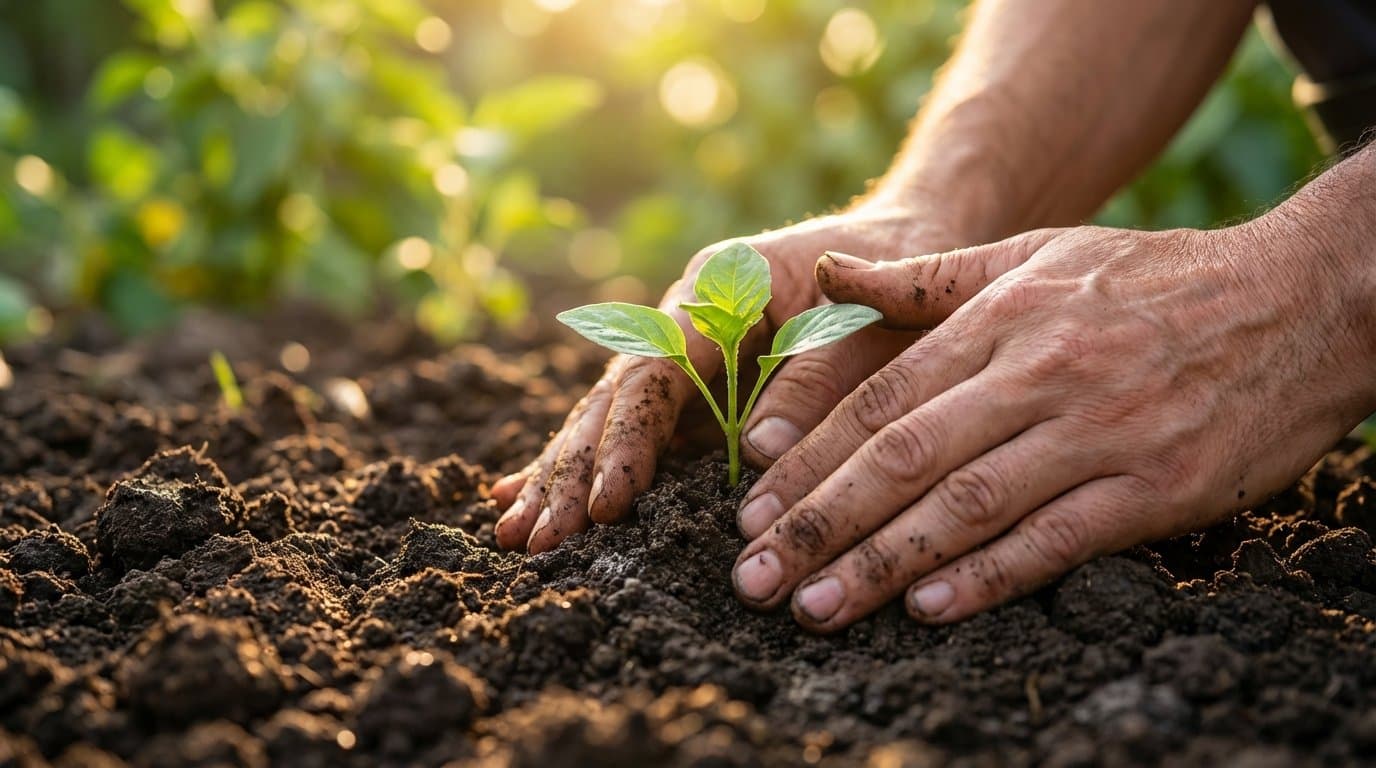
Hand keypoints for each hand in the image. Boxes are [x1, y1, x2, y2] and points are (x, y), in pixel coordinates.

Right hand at [490, 205, 976, 552]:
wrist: (909, 240)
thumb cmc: (896, 274)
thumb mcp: (867, 316)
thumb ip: (816, 374)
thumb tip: (758, 452)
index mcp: (717, 291)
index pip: (655, 372)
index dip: (627, 440)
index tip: (609, 503)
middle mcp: (685, 322)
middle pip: (613, 399)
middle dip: (573, 470)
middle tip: (535, 539)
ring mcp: (685, 358)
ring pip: (609, 420)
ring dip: (565, 477)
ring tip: (518, 536)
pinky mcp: (697, 391)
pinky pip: (635, 434)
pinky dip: (589, 467)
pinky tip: (527, 496)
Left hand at [732, 217, 1375, 629]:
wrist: (1303, 296)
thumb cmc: (1157, 278)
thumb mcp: (1039, 253)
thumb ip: (929, 277)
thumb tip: (830, 276)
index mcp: (1001, 320)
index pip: (880, 400)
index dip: (809, 462)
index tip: (750, 511)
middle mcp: (1038, 374)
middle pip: (903, 459)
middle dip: (818, 525)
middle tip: (753, 578)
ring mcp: (1098, 432)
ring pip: (966, 506)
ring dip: (881, 564)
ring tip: (814, 607)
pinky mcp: (1156, 486)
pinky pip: (1056, 539)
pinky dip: (989, 577)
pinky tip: (928, 609)